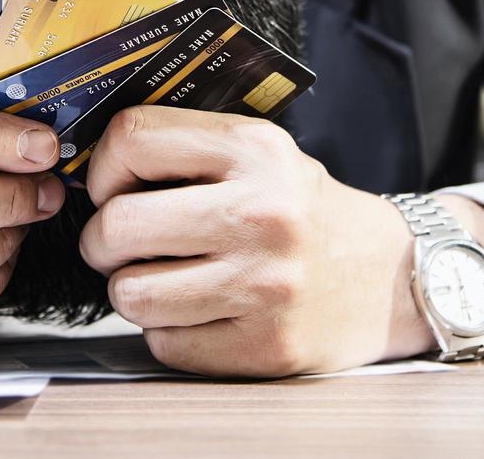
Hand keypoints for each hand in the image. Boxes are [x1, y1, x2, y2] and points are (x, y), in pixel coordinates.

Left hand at [78, 106, 483, 376]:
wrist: (392, 277)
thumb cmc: (309, 213)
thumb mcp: (264, 154)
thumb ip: (189, 149)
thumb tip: (91, 162)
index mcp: (257, 151)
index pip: (134, 139)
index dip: (102, 166)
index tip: (109, 186)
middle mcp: (263, 213)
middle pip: (119, 225)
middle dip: (103, 239)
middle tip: (119, 242)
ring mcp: (265, 284)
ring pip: (131, 293)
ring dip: (133, 289)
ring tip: (164, 278)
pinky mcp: (266, 343)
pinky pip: (166, 343)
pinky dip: (170, 331)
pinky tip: (200, 311)